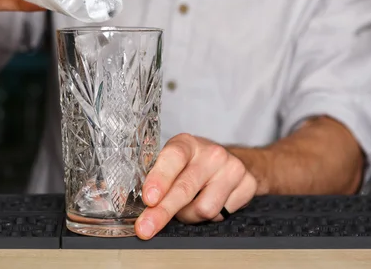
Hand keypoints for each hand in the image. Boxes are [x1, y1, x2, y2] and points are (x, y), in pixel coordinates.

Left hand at [136, 134, 256, 239]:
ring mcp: (232, 168)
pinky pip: (222, 214)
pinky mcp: (248, 184)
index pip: (172, 159)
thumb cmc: (194, 165)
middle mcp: (211, 153)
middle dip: (162, 212)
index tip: (148, 198)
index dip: (159, 179)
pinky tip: (210, 202)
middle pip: (184, 189)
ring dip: (189, 216)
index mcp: (186, 144)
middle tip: (146, 228)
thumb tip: (122, 197)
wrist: (235, 163)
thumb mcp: (173, 162)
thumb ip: (153, 177)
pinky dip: (211, 216)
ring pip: (204, 208)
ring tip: (187, 206)